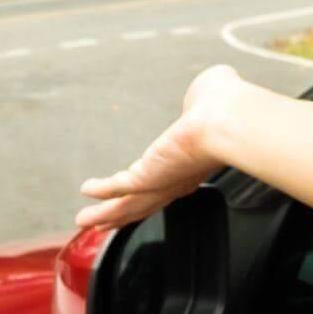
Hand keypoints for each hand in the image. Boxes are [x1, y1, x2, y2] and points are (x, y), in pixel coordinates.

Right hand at [77, 63, 247, 230]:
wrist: (227, 120)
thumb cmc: (228, 106)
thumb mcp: (212, 94)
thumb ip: (202, 96)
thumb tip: (204, 89)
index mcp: (193, 163)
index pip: (168, 185)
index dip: (152, 193)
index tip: (139, 197)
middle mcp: (177, 179)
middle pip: (143, 205)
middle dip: (121, 216)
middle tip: (103, 224)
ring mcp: (160, 182)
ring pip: (127, 205)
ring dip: (105, 214)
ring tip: (84, 221)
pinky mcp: (145, 178)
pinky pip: (116, 188)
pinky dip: (101, 191)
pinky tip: (86, 190)